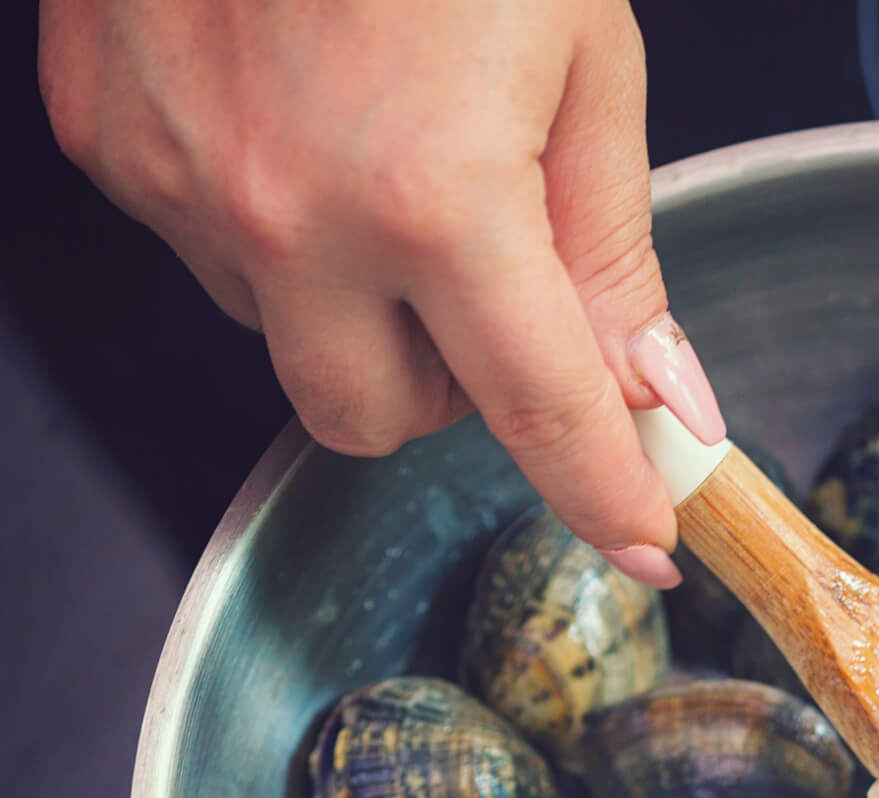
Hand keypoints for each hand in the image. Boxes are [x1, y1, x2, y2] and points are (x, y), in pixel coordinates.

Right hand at [36, 0, 724, 585]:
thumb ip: (612, 243)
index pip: (540, 410)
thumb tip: (657, 386)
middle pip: (374, 423)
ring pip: (285, 341)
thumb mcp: (583, 53)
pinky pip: (206, 251)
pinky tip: (297, 118)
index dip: (602, 492)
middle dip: (448, 392)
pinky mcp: (99, 135)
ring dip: (355, 302)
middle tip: (493, 300)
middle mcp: (287, 212)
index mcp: (434, 193)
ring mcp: (175, 179)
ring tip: (385, 158)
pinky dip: (272, 225)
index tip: (644, 542)